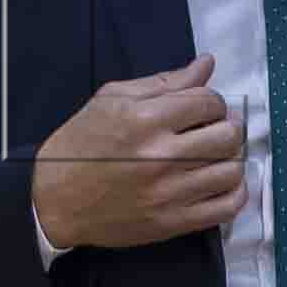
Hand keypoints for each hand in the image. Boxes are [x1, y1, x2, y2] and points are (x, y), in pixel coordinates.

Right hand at [28, 55, 245, 254]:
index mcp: (145, 119)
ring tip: (214, 156)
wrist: (53, 200)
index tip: (202, 109)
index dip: (212, 102)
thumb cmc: (80, 145)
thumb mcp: (111, 100)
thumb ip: (164, 82)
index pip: (208, 102)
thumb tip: (207, 64)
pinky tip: (220, 183)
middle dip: (226, 127)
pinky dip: (234, 193)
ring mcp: (169, 192)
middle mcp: (161, 155)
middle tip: (212, 130)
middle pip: (228, 135)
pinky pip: (226, 208)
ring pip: (232, 170)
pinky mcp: (172, 222)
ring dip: (230, 159)